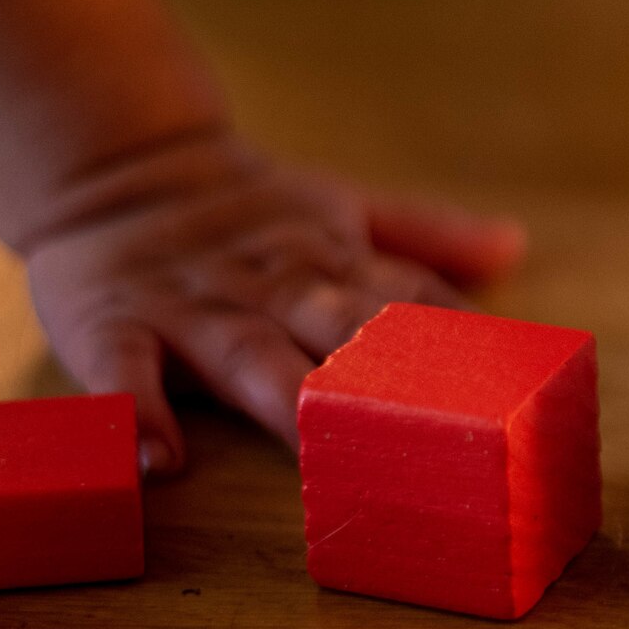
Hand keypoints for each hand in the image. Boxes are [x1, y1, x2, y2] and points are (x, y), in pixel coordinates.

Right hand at [19, 133, 525, 476]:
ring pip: (246, 354)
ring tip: (313, 444)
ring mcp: (195, 308)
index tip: (511, 382)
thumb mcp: (341, 209)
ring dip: (281, 396)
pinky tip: (159, 460)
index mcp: (333, 261)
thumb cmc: (247, 214)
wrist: (115, 168)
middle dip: (382, 373)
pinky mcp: (114, 324)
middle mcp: (273, 286)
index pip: (409, 299)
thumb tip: (515, 244)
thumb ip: (426, 235)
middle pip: (337, 326)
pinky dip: (135, 414)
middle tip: (431, 426)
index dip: (458, 339)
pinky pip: (123, 373)